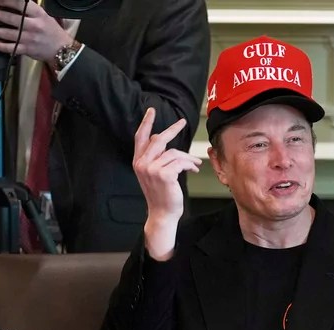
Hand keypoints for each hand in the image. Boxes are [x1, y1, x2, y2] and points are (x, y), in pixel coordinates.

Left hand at [0, 0, 72, 63]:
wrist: (62, 50)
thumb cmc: (52, 31)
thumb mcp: (44, 16)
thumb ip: (30, 11)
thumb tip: (15, 4)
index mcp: (38, 15)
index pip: (21, 5)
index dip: (8, 1)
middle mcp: (33, 26)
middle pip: (12, 19)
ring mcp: (29, 39)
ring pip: (8, 34)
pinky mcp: (27, 50)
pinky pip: (11, 48)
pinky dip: (1, 46)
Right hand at [132, 107, 203, 260]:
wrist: (162, 214)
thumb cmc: (161, 194)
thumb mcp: (154, 174)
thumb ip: (156, 157)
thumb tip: (163, 140)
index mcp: (138, 162)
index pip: (140, 138)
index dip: (146, 123)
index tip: (151, 111)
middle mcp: (142, 164)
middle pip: (159, 139)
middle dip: (172, 129)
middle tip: (182, 122)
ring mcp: (152, 169)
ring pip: (174, 152)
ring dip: (187, 157)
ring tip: (195, 163)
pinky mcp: (164, 175)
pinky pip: (180, 162)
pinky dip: (189, 165)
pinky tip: (194, 169)